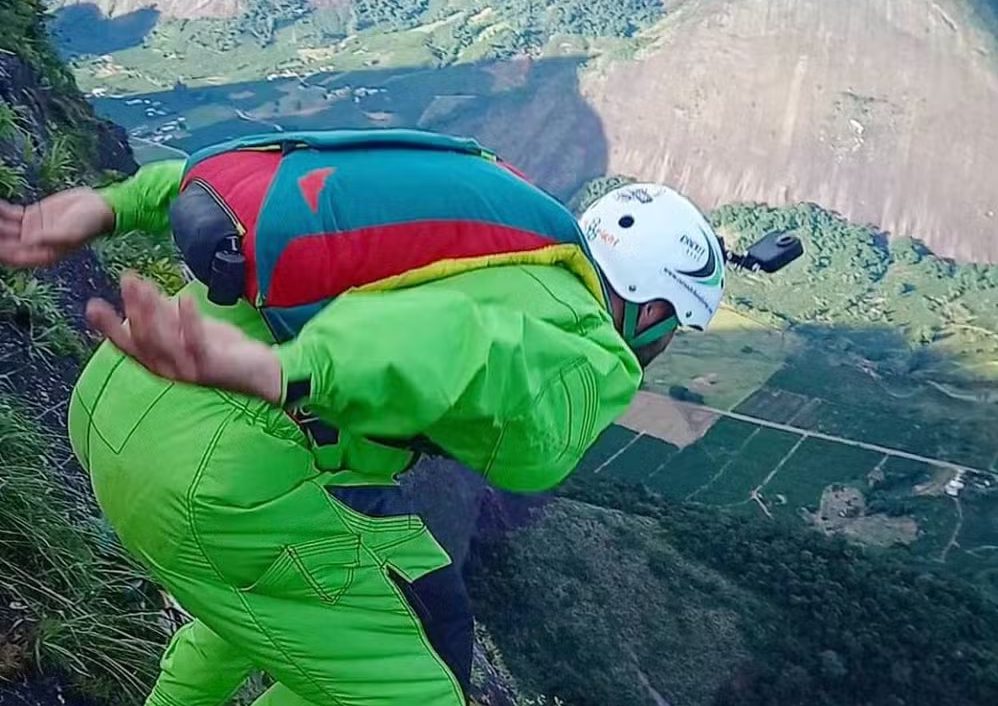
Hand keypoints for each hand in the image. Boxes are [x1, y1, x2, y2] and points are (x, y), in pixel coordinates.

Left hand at [0, 188, 114, 267]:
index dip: (2, 251)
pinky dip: (0, 210)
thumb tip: (29, 240)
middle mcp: (35, 245)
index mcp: (45, 254)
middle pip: (6, 243)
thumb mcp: (72, 232)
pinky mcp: (32, 216)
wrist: (100, 206)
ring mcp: (32, 230)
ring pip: (5, 228)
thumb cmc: (91, 223)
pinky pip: (9, 214)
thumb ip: (51, 237)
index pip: (15, 256)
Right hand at [86, 272, 282, 403]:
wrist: (262, 372)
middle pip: (142, 339)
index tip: (93, 305)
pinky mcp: (211, 368)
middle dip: (133, 308)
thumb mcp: (192, 329)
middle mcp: (169, 370)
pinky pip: (195, 342)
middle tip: (127, 279)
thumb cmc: (225, 350)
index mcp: (161, 362)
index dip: (109, 327)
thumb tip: (148, 296)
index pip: (129, 344)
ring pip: (163, 341)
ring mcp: (189, 371)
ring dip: (153, 310)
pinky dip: (188, 319)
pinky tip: (185, 298)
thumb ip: (170, 317)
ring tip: (147, 284)